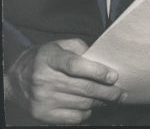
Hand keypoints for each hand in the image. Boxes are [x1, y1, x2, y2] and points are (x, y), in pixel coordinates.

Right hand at [4, 38, 124, 123]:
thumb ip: (81, 48)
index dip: (97, 71)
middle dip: (107, 91)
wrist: (16, 80)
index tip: (114, 76)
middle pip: (82, 88)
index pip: (76, 66)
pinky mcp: (42, 114)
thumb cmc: (45, 59)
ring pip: (81, 104)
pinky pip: (72, 118)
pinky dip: (86, 113)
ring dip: (100, 102)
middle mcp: (44, 79)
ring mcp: (42, 99)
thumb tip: (102, 60)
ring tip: (111, 99)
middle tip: (120, 92)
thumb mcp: (60, 45)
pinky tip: (91, 107)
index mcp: (49, 58)